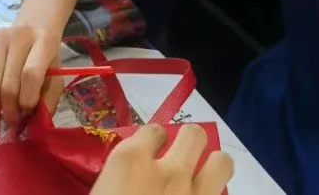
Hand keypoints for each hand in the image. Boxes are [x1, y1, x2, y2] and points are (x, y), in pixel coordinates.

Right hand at [0, 23, 61, 124]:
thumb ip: (49, 99)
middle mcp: (19, 35)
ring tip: (4, 107)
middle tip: (14, 119)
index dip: (27, 99)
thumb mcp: (55, 75)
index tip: (28, 113)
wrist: (34, 26)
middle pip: (8, 84)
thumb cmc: (45, 55)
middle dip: (10, 109)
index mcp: (43, 41)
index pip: (30, 74)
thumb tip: (35, 123)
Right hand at [90, 124, 233, 194]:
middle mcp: (169, 171)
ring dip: (211, 166)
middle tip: (178, 160)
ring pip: (221, 162)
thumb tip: (121, 180)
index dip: (151, 142)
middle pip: (194, 134)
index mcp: (129, 161)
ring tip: (198, 180)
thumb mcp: (97, 191)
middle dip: (188, 142)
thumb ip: (114, 177)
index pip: (152, 130)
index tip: (146, 156)